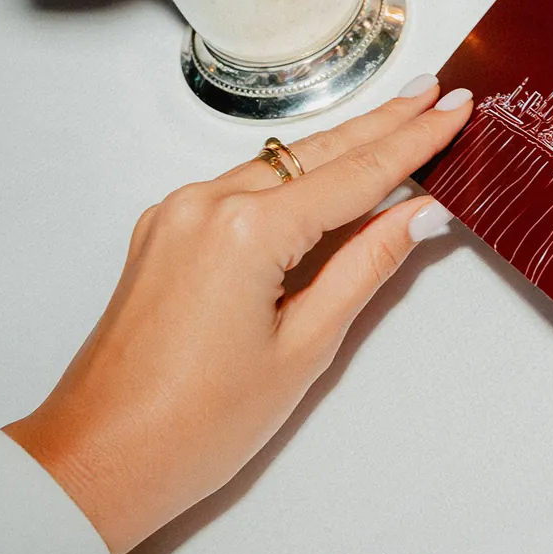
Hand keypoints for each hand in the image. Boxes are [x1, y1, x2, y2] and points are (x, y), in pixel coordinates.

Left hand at [5, 77, 469, 553]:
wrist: (97, 459)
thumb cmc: (197, 424)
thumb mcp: (304, 348)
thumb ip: (365, 267)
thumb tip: (419, 213)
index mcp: (246, 229)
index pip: (354, 175)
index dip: (413, 142)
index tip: (455, 108)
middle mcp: (206, 202)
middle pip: (316, 153)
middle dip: (381, 124)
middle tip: (436, 93)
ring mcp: (177, 212)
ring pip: (277, 167)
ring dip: (338, 150)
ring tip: (397, 124)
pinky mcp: (162, 231)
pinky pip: (240, 189)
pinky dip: (290, 182)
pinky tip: (327, 178)